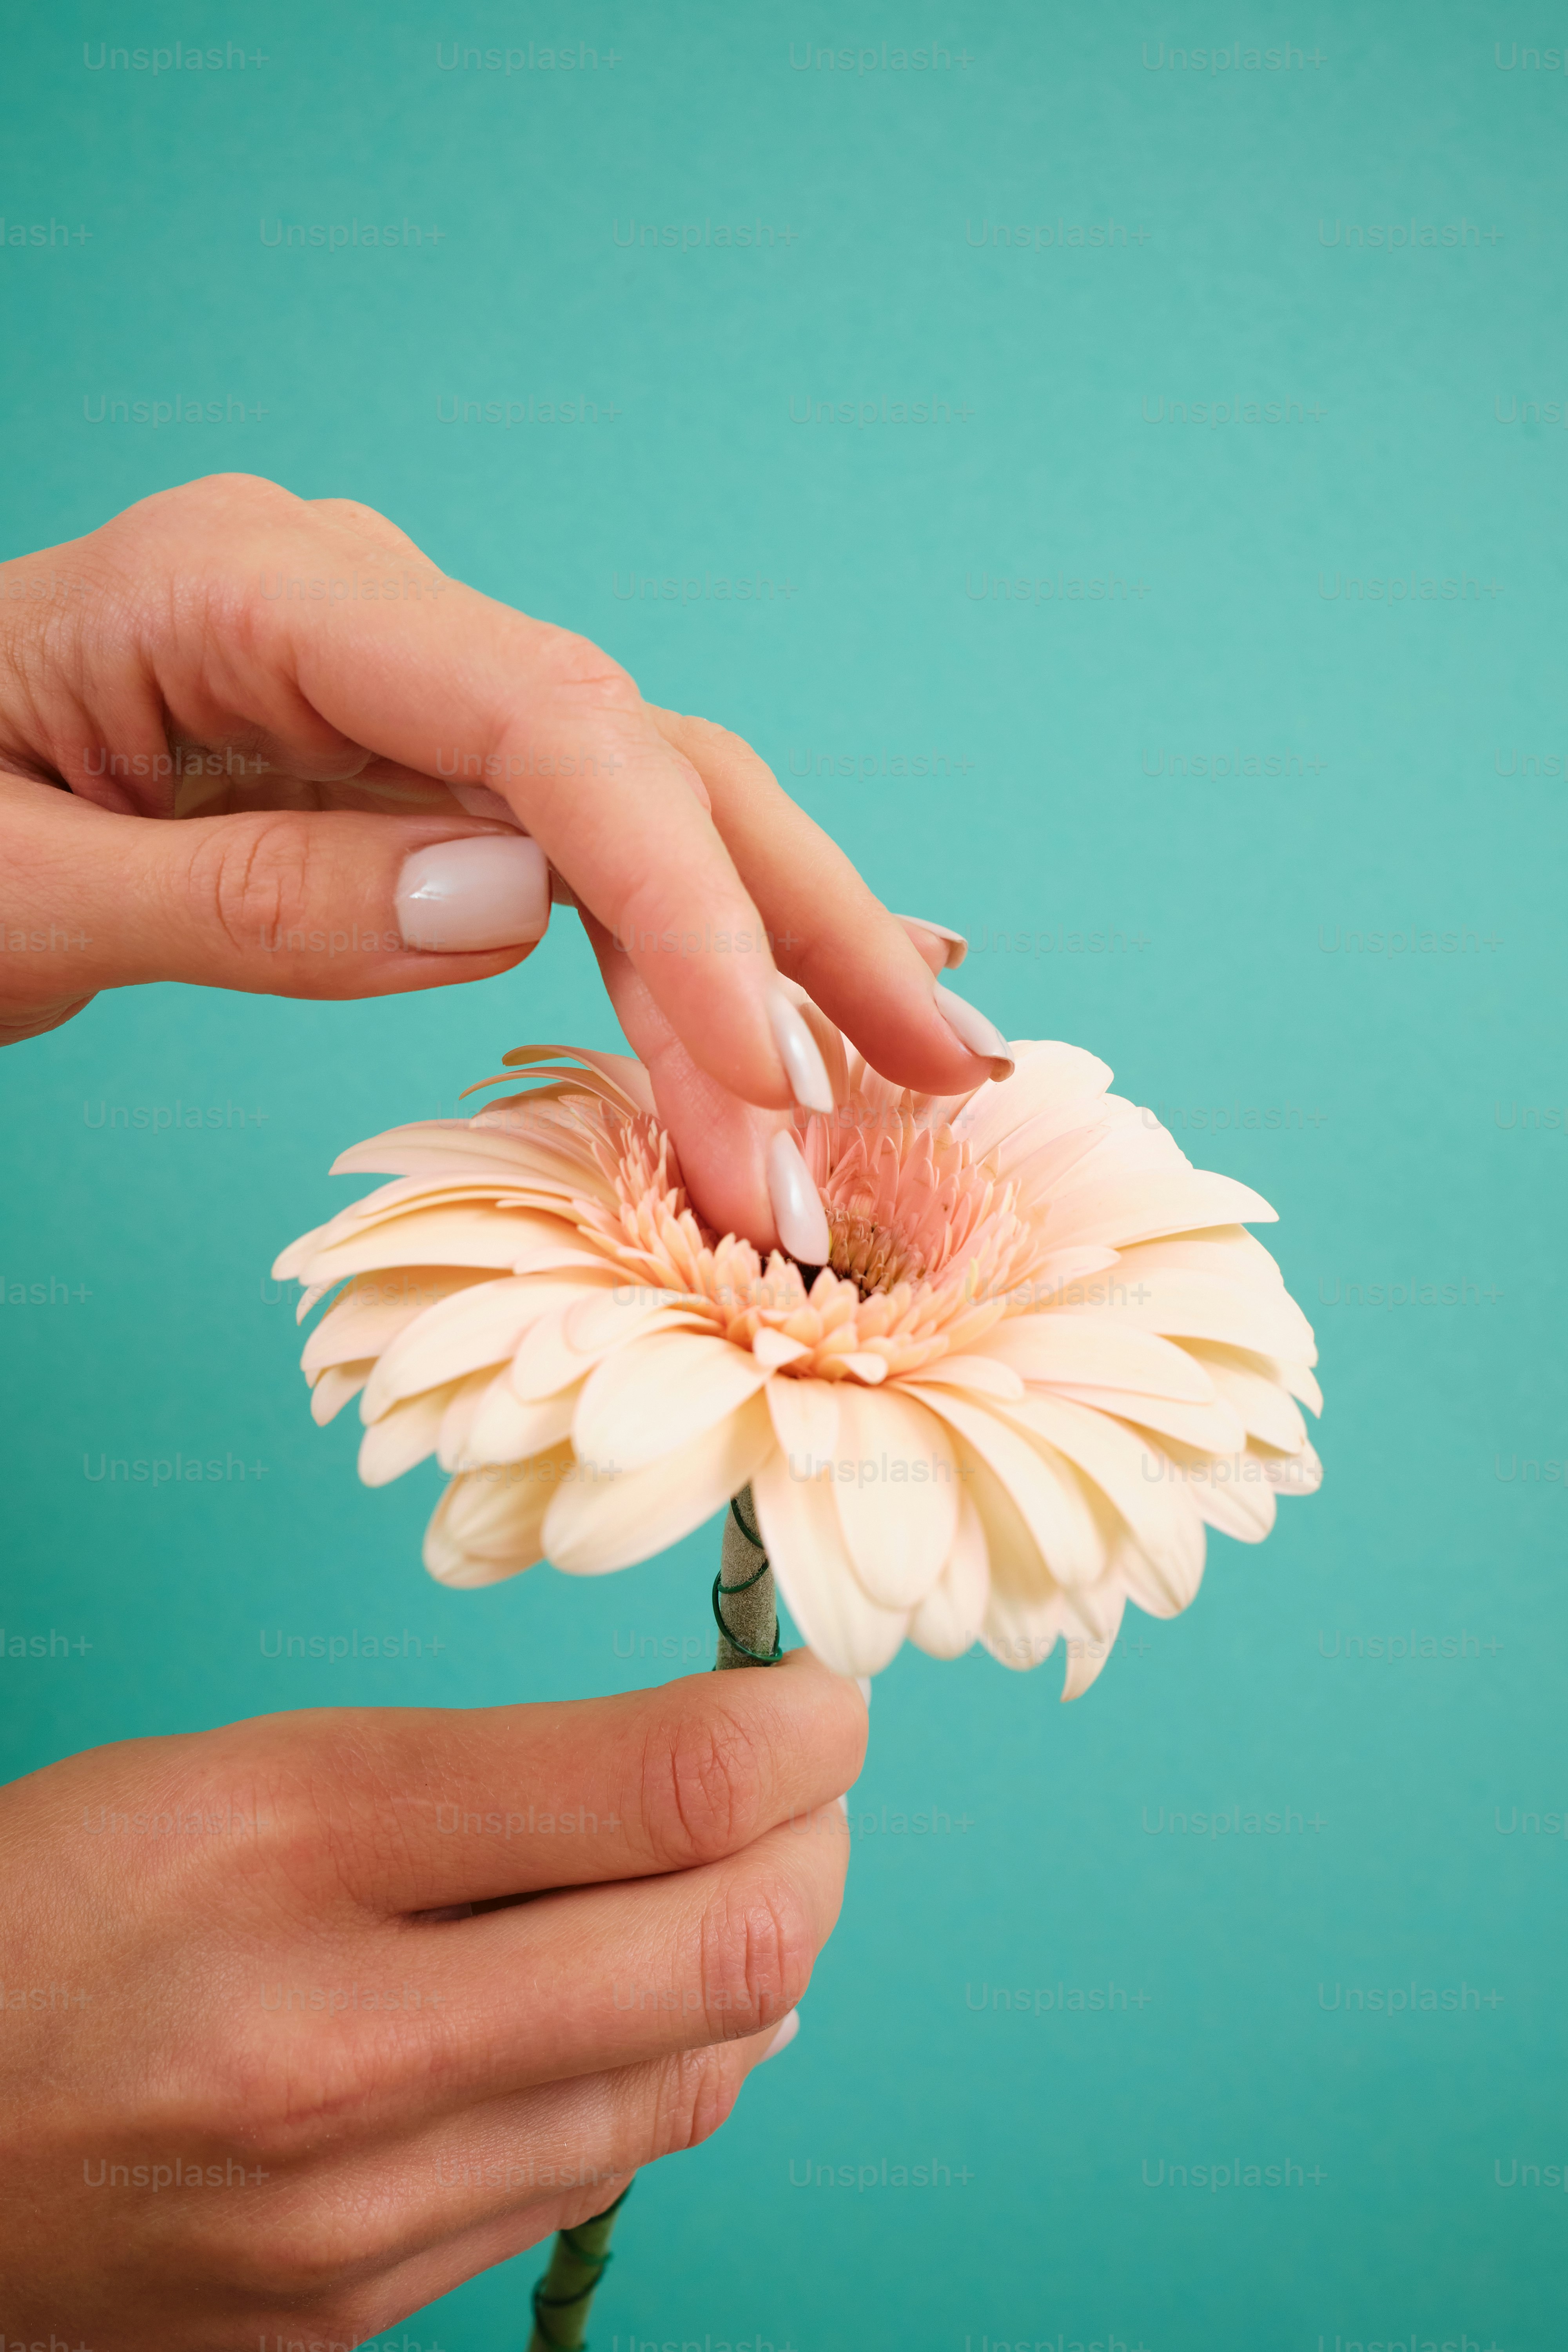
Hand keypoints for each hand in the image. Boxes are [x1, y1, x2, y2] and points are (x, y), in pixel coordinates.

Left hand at [0, 474, 1004, 1243]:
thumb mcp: (14, 890)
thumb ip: (251, 896)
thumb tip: (504, 907)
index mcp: (252, 590)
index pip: (543, 726)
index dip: (680, 903)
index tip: (761, 1078)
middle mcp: (361, 613)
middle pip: (641, 756)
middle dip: (796, 930)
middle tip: (936, 1082)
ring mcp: (395, 687)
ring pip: (642, 806)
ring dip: (772, 959)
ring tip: (905, 1086)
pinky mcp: (406, 764)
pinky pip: (581, 849)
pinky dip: (687, 947)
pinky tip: (795, 1008)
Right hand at [0, 1650, 863, 2348]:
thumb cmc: (67, 1910)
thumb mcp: (263, 1770)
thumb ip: (503, 1776)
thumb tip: (734, 1778)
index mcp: (302, 1857)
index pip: (665, 1789)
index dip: (797, 1731)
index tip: (819, 1700)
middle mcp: (340, 2060)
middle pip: (726, 1952)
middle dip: (813, 1849)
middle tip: (802, 1788)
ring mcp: (352, 2225)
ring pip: (689, 2085)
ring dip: (752, 1965)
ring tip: (724, 1884)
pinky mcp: (354, 2320)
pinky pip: (589, 2180)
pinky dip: (656, 2074)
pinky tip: (623, 2009)